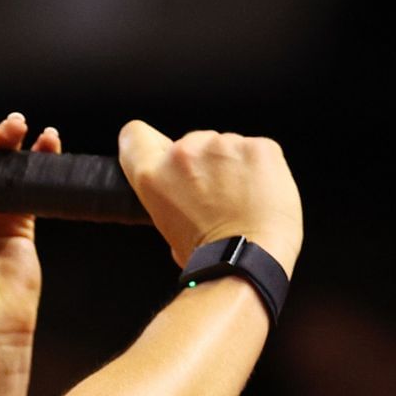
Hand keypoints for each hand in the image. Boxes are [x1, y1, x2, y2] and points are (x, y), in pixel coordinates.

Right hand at [118, 122, 303, 272]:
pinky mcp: (259, 147)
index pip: (134, 135)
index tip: (159, 149)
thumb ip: (167, 193)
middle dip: (202, 163)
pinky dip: (260, 168)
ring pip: (225, 146)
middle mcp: (183, 154)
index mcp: (152, 174)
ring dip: (232, 166)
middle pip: (190, 142)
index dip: (146, 142)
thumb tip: (183, 188)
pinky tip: (261, 193)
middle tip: (215, 195)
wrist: (248, 260)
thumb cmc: (208, 254)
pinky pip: (257, 150)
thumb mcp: (165, 225)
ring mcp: (223, 146)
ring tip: (241, 199)